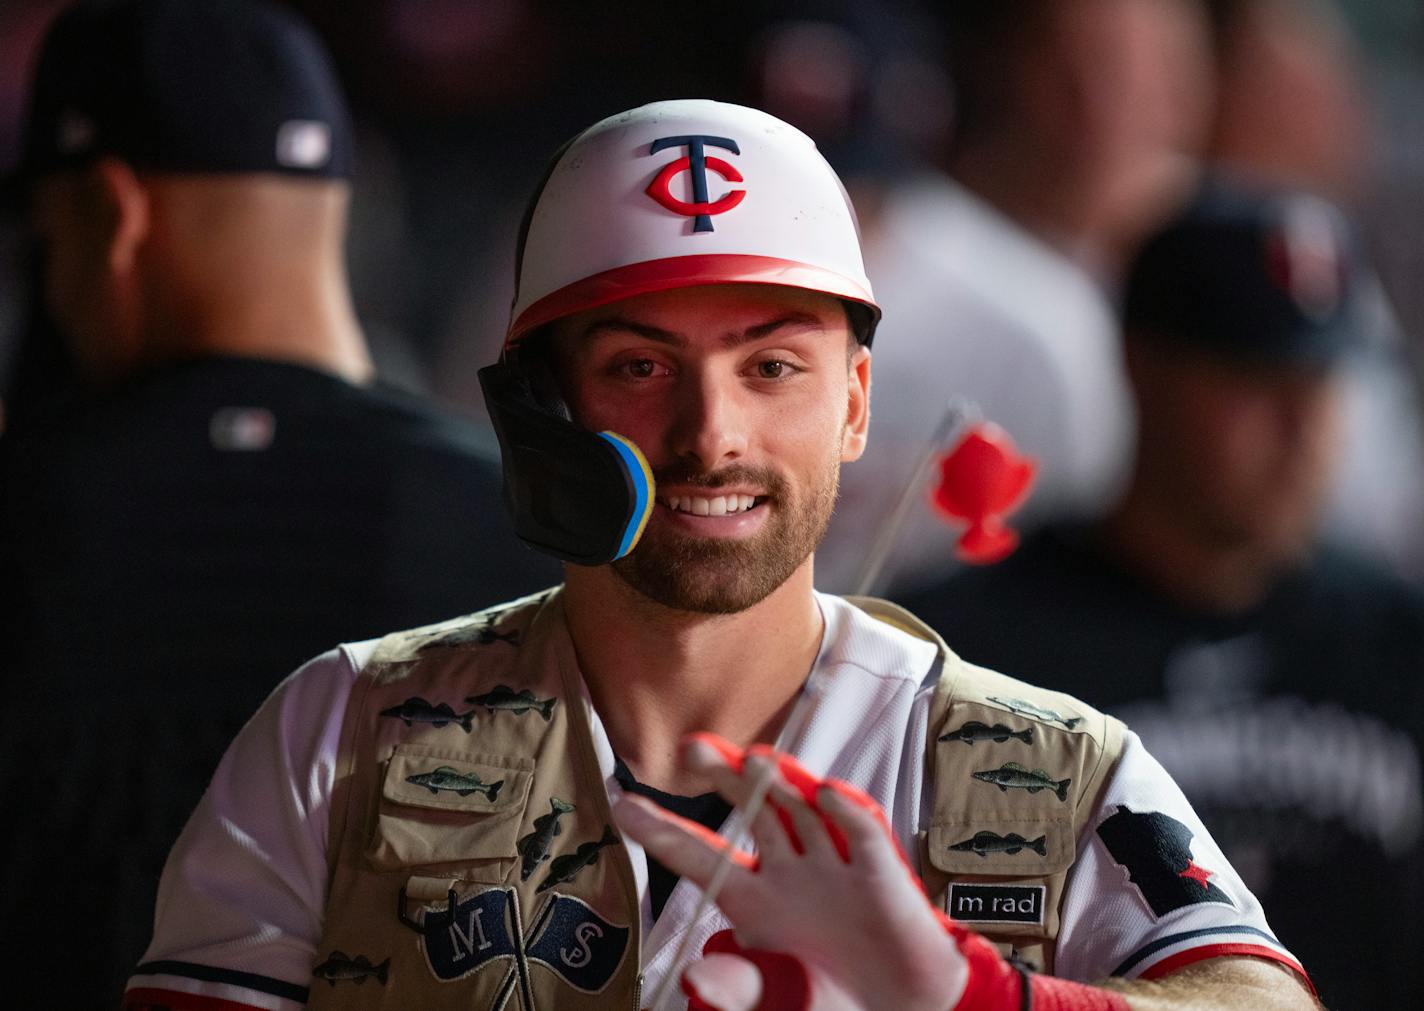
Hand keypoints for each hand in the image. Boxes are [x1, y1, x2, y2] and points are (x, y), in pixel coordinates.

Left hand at [613, 734, 967, 1010]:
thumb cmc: (828, 1002)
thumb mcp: (773, 1000)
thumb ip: (737, 987)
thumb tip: (694, 975)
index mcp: (752, 901)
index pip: (699, 855)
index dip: (662, 830)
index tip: (622, 804)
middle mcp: (788, 872)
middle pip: (752, 810)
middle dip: (725, 776)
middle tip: (692, 748)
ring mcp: (834, 866)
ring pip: (800, 809)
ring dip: (780, 782)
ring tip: (752, 760)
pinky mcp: (881, 872)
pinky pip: (861, 832)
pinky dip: (846, 811)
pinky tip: (826, 794)